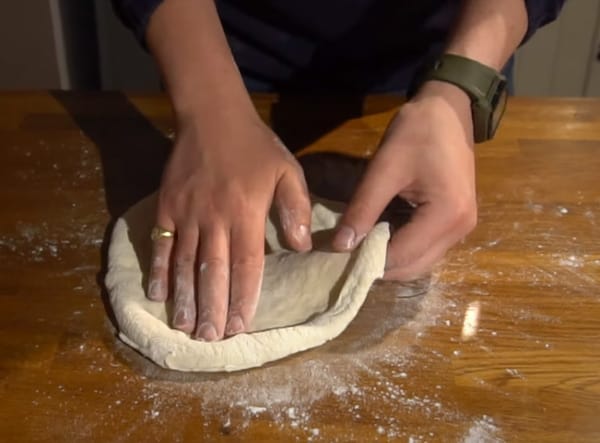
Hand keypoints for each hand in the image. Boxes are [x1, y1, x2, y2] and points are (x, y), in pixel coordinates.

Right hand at [147, 111, 311, 339]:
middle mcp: (214, 218)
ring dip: (185, 298)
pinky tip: (157, 294)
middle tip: (211, 339)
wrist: (212, 116)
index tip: (241, 326)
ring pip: (184, 263)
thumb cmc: (255, 147)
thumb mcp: (287, 171)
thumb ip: (295, 208)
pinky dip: (158, 270)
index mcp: (246, 213)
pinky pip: (161, 244)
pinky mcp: (166, 206)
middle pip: (213, 272)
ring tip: (185, 327)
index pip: (246, 265)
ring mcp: (186, 213)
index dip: (244, 297)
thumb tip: (302, 247)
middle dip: (212, 308)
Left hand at [332, 81, 477, 279]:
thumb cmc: (417, 132)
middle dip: (379, 265)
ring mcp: (463, 228)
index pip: (401, 256)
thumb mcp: (384, 168)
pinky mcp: (457, 221)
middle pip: (414, 266)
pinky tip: (380, 236)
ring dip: (391, 259)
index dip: (368, 260)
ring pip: (421, 261)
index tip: (337, 256)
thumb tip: (340, 246)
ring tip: (360, 247)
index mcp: (447, 215)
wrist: (448, 109)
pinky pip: (428, 247)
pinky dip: (404, 248)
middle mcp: (461, 229)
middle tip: (347, 254)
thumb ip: (363, 208)